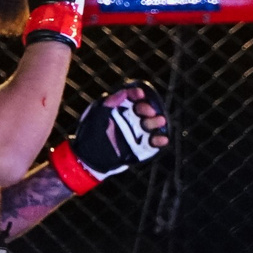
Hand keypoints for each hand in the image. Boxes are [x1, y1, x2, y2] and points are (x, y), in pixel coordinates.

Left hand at [50, 82, 170, 193]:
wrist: (89, 160)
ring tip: (161, 121)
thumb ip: (108, 104)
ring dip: (155, 122)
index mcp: (118, 110)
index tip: (140, 94)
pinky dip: (158, 141)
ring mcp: (135, 134)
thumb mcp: (95, 117)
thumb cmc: (89, 136)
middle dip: (147, 109)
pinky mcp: (139, 148)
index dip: (135, 94)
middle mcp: (128, 120)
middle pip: (142, 110)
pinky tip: (163, 139)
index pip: (129, 98)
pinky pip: (151, 144)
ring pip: (149, 125)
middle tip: (150, 112)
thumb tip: (123, 92)